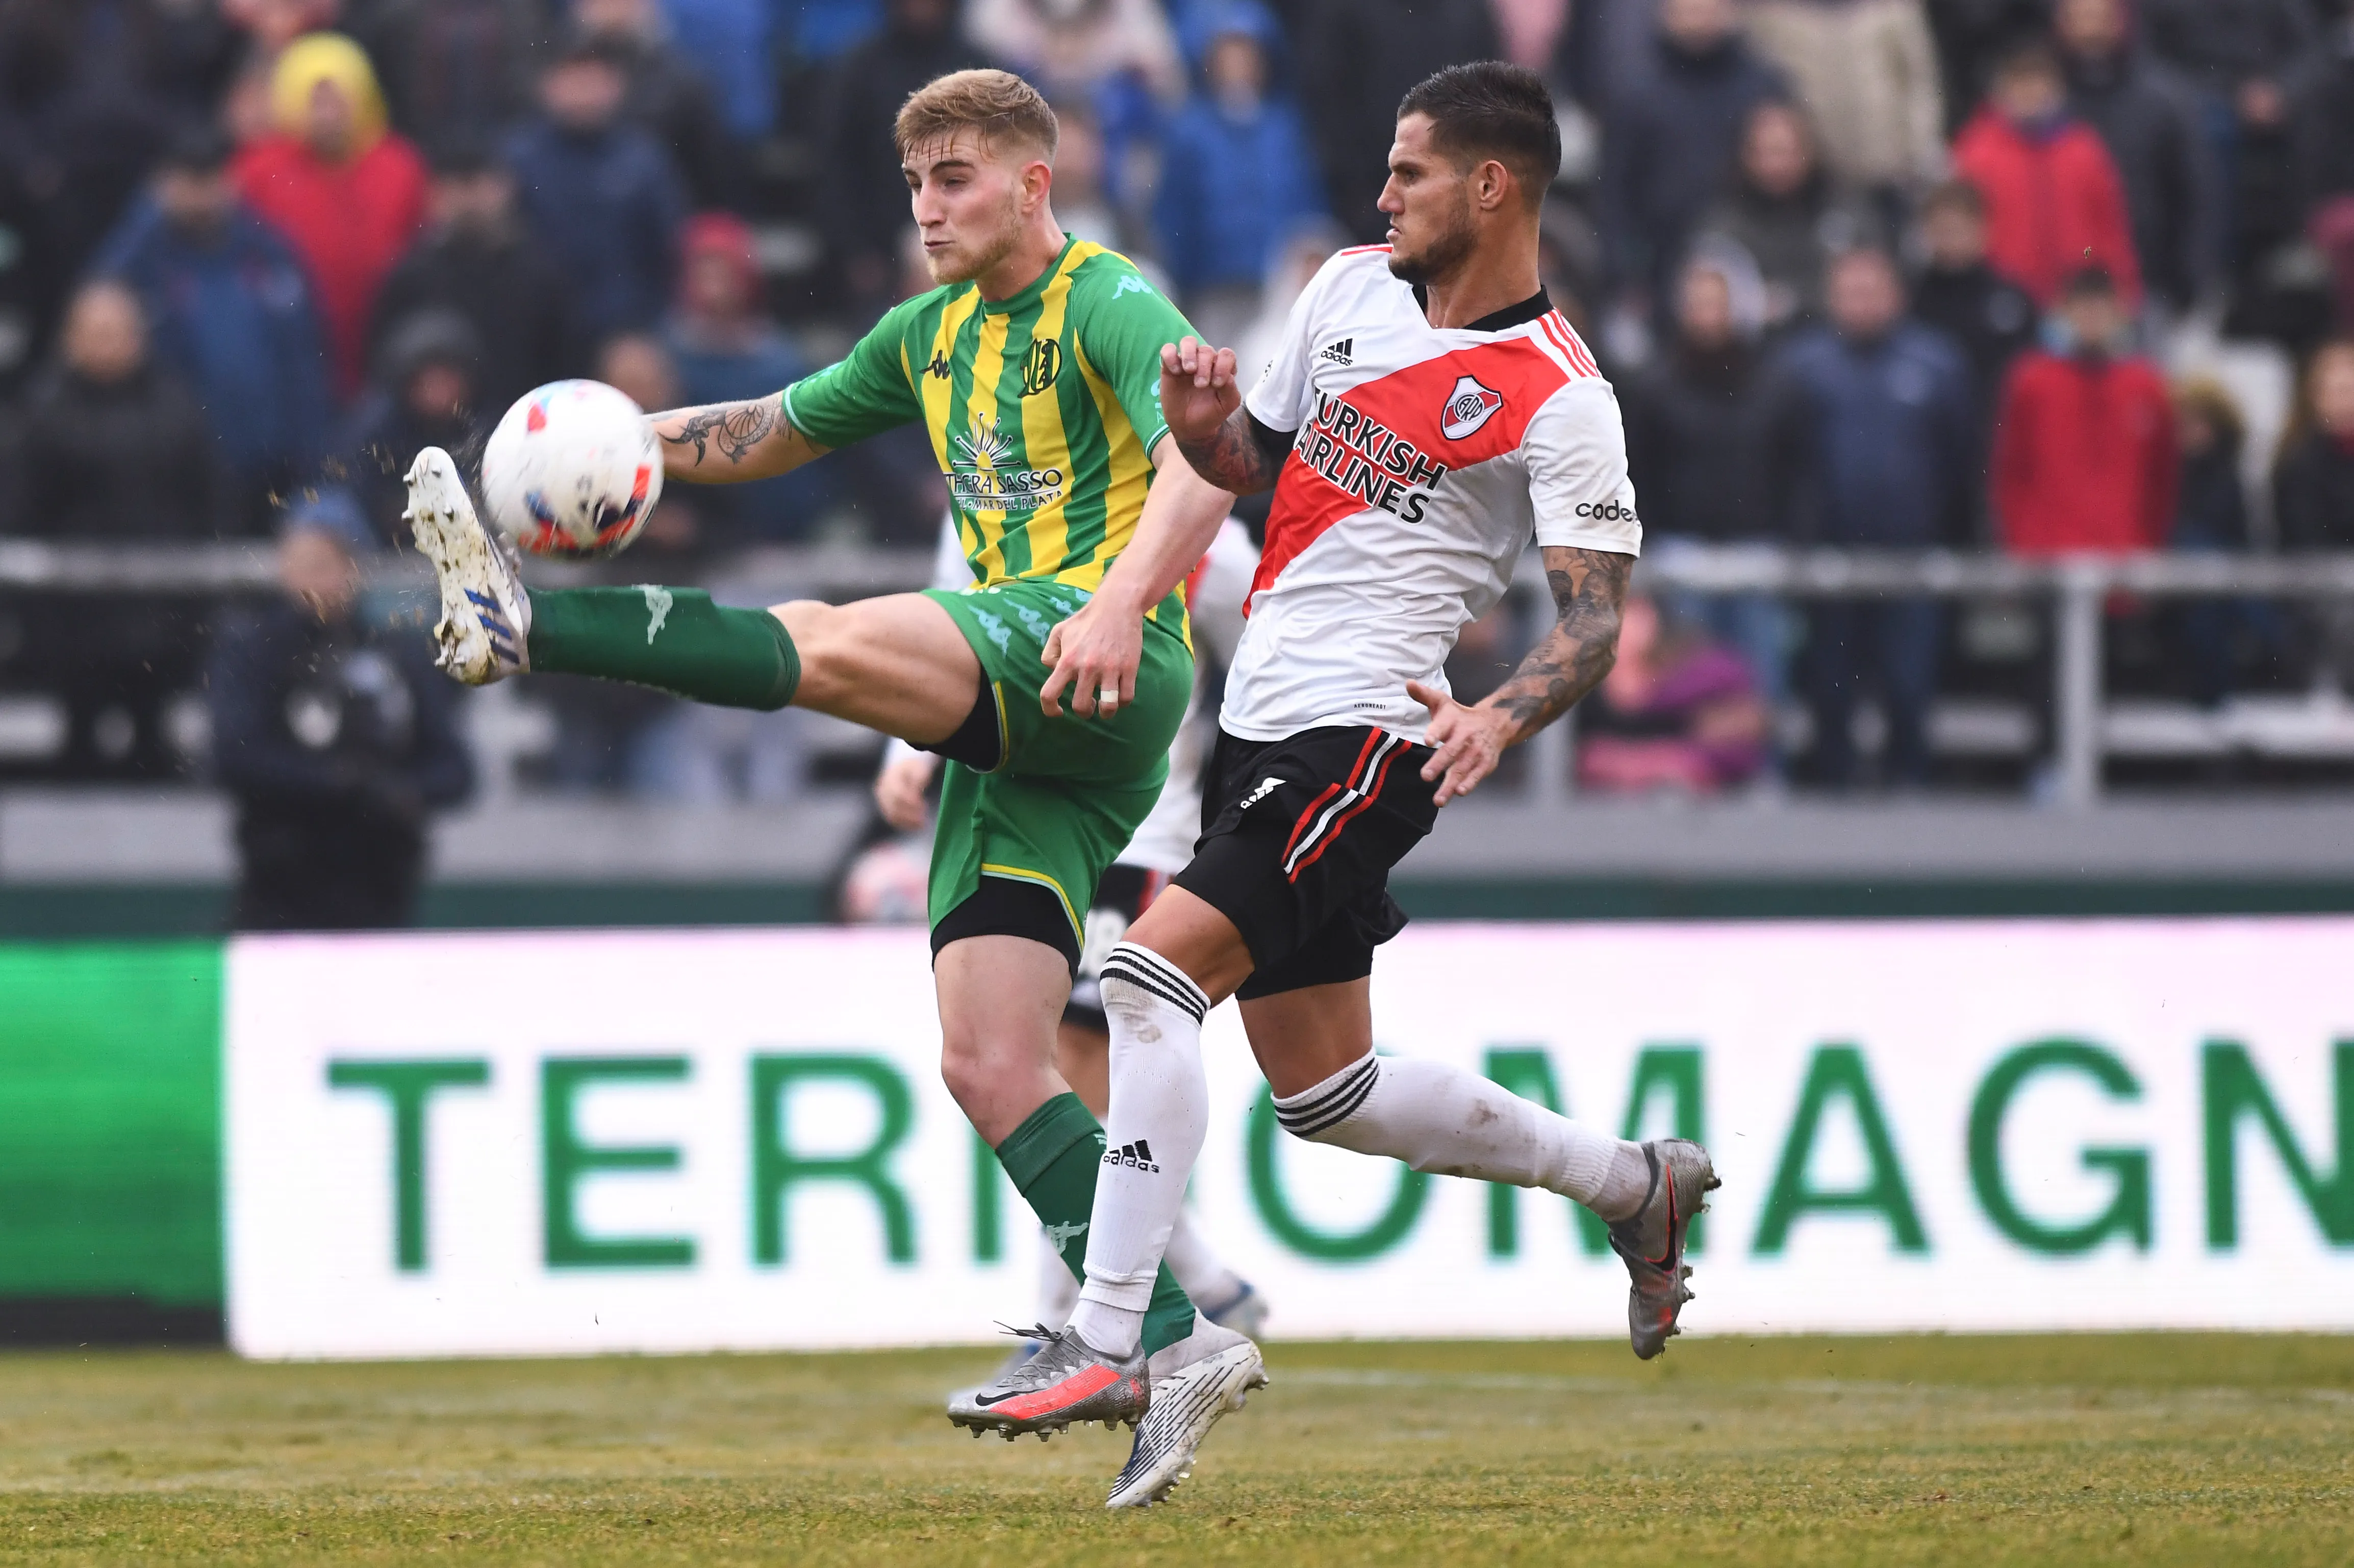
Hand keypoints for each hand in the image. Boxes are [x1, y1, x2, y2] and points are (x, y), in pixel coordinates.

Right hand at [873, 750, 937, 831]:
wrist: (901, 768)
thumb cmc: (913, 768)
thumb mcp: (919, 769)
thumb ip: (918, 779)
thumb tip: (916, 793)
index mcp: (891, 777)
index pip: (898, 793)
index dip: (910, 802)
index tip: (923, 807)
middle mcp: (883, 788)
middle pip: (894, 806)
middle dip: (909, 815)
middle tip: (924, 820)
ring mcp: (882, 799)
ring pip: (891, 815)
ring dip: (907, 822)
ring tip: (922, 825)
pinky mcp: (885, 807)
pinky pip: (892, 819)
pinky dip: (903, 824)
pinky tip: (915, 827)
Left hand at [1038, 592, 1142, 718]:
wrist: (1117, 606)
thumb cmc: (1086, 620)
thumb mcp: (1059, 631)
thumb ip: (1049, 654)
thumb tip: (1053, 673)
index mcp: (1067, 660)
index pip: (1049, 694)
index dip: (1050, 709)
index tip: (1058, 712)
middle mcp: (1087, 667)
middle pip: (1081, 707)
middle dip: (1084, 712)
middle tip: (1088, 705)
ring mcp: (1110, 669)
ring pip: (1108, 707)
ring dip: (1105, 713)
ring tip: (1105, 707)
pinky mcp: (1129, 668)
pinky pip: (1127, 698)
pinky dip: (1122, 702)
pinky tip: (1119, 695)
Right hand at [1159, 336, 1241, 448]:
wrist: (1190, 427)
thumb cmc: (1210, 413)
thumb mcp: (1227, 405)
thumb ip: (1231, 389)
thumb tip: (1227, 375)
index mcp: (1222, 367)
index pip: (1226, 355)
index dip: (1223, 365)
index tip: (1217, 384)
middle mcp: (1206, 361)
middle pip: (1207, 350)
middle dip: (1205, 366)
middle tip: (1200, 385)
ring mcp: (1187, 362)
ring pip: (1188, 341)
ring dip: (1189, 353)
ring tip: (1189, 370)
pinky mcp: (1170, 366)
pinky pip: (1168, 350)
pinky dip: (1170, 356)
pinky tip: (1174, 371)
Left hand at [1411, 680, 1516, 805]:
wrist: (1496, 722)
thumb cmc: (1460, 716)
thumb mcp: (1443, 703)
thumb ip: (1424, 695)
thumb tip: (1408, 683)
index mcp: (1452, 720)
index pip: (1443, 725)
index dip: (1436, 731)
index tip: (1428, 739)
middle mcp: (1465, 736)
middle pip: (1451, 751)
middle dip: (1438, 764)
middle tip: (1425, 776)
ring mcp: (1476, 751)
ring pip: (1462, 768)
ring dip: (1450, 784)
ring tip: (1438, 799)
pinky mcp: (1485, 763)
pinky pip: (1477, 775)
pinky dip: (1470, 784)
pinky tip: (1460, 792)